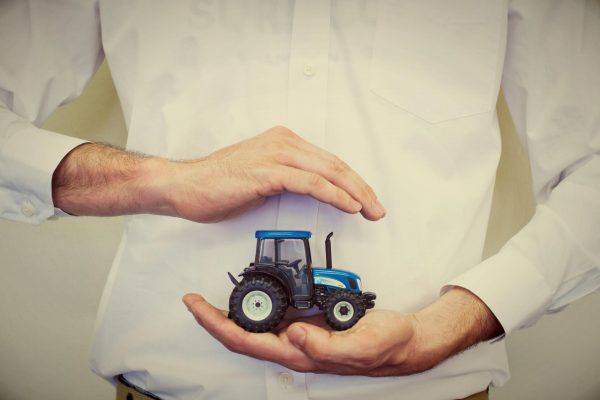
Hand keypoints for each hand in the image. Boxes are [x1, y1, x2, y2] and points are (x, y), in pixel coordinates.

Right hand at [53, 126, 385, 222]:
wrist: (183, 187)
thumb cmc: (217, 186)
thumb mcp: (260, 179)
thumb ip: (287, 180)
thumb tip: (311, 193)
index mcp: (283, 143)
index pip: (328, 162)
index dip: (352, 181)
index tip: (366, 200)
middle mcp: (283, 143)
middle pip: (335, 165)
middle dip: (361, 188)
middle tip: (378, 208)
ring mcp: (275, 155)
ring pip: (328, 172)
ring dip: (355, 193)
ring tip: (371, 211)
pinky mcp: (267, 171)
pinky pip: (310, 183)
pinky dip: (333, 194)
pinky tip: (348, 206)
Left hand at [182, 288, 502, 375]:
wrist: (405, 339)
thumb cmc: (386, 344)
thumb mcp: (361, 344)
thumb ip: (327, 346)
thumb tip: (293, 335)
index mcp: (301, 354)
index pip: (248, 343)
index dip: (217, 325)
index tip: (197, 306)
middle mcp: (295, 345)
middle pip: (243, 337)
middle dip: (214, 319)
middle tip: (193, 298)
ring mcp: (300, 334)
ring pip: (255, 326)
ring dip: (231, 312)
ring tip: (211, 295)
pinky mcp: (309, 322)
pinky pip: (274, 315)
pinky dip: (256, 303)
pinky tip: (251, 291)